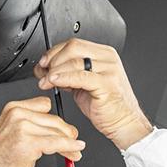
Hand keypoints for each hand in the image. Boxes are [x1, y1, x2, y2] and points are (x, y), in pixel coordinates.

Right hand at [0, 96, 84, 166]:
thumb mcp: (11, 133)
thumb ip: (30, 126)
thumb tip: (56, 129)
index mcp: (12, 108)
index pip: (44, 105)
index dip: (55, 119)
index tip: (63, 130)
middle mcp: (17, 114)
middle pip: (53, 119)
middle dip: (67, 133)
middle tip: (74, 142)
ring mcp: (22, 127)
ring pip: (57, 131)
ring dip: (70, 143)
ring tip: (74, 152)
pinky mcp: (29, 143)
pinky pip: (56, 143)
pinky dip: (69, 147)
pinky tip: (75, 150)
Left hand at [34, 39, 151, 150]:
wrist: (124, 123)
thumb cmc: (106, 107)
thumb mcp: (84, 85)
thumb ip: (69, 74)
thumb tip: (49, 70)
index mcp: (103, 54)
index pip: (74, 44)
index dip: (54, 52)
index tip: (43, 63)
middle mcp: (107, 59)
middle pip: (73, 48)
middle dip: (52, 59)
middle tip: (42, 72)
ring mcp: (109, 70)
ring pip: (74, 61)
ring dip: (54, 71)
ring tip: (45, 82)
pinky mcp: (106, 84)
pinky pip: (80, 77)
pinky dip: (63, 78)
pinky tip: (54, 82)